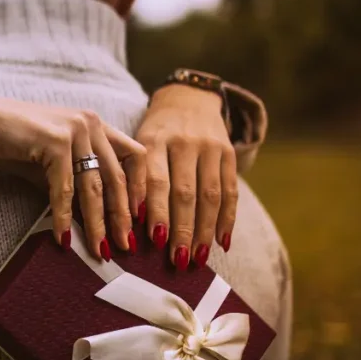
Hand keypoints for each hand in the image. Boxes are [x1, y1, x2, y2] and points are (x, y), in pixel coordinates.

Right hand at [0, 94, 146, 259]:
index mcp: (96, 125)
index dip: (140, 190)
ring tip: (100, 249)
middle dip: (122, 216)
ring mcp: (75, 130)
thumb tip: (94, 219)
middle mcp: (91, 124)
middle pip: (117, 177)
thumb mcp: (54, 161)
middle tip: (125, 246)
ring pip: (93, 187)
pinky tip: (64, 237)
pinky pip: (64, 188)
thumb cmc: (15, 142)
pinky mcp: (55, 142)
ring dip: (97, 223)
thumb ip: (76, 182)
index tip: (139, 220)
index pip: (135, 157)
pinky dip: (64, 216)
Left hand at [136, 84, 236, 270]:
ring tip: (197, 258)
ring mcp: (210, 147)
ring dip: (205, 230)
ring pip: (210, 195)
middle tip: (177, 260)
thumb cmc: (153, 132)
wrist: (187, 99)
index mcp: (154, 140)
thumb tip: (129, 221)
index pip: (156, 180)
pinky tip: (222, 241)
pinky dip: (227, 218)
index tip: (154, 240)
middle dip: (182, 229)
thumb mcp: (136, 143)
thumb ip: (132, 176)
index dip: (156, 210)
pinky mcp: (228, 153)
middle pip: (185, 192)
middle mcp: (184, 142)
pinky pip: (230, 190)